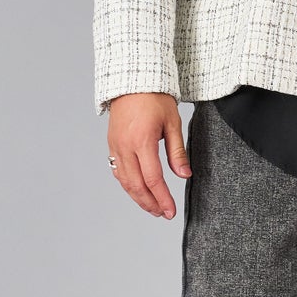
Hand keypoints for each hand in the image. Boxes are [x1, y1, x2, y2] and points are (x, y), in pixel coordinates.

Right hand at [106, 93, 190, 218]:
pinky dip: (128, 185)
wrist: (132, 81)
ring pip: (124, 181)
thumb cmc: (155, 98)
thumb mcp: (172, 122)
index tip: (170, 211)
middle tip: (163, 214)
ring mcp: (115, 146)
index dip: (162, 198)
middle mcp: (125, 146)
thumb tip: (184, 175)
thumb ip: (177, 152)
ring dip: (138, 198)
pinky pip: (118, 171)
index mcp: (142, 141)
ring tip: (152, 208)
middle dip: (150, 203)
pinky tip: (138, 191)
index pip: (153, 179)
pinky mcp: (111, 145)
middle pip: (136, 185)